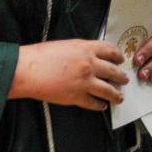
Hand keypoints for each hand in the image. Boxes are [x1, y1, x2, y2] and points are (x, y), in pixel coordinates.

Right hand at [9, 39, 128, 110]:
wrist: (26, 70)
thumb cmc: (39, 56)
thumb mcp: (63, 46)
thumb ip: (79, 50)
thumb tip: (88, 56)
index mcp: (85, 49)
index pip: (110, 50)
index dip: (118, 55)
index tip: (120, 59)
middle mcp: (89, 64)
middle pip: (114, 71)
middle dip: (121, 76)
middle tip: (124, 79)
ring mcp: (85, 82)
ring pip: (109, 90)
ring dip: (116, 94)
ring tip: (119, 97)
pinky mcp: (77, 96)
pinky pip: (94, 103)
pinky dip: (100, 105)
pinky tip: (101, 106)